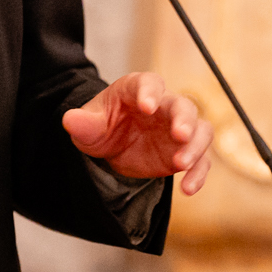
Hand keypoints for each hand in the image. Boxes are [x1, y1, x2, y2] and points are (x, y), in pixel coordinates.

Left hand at [61, 72, 213, 194]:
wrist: (113, 147)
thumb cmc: (103, 126)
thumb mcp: (89, 125)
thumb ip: (83, 122)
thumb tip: (69, 119)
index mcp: (138, 89)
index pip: (149, 83)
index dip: (150, 92)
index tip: (147, 106)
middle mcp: (164, 105)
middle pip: (183, 105)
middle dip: (184, 120)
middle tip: (180, 135)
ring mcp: (178, 128)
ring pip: (200, 130)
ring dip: (195, 147)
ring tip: (181, 165)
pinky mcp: (185, 151)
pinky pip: (201, 160)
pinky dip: (198, 174)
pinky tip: (188, 189)